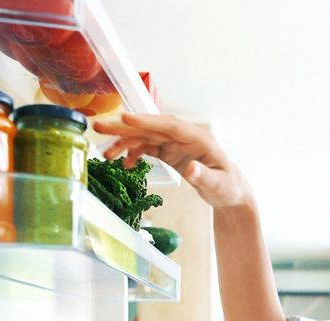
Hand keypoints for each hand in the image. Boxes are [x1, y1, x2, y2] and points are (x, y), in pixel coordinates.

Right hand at [92, 113, 253, 208]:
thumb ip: (204, 177)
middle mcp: (184, 137)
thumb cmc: (229, 187)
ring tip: (105, 153)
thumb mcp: (220, 185)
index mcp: (198, 138)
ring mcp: (176, 144)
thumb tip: (190, 169)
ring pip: (146, 137)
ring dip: (125, 143)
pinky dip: (134, 154)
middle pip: (152, 128)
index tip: (125, 118)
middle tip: (100, 127)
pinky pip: (148, 148)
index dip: (147, 121)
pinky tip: (124, 164)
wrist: (230, 193)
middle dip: (125, 127)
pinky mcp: (170, 152)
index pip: (169, 125)